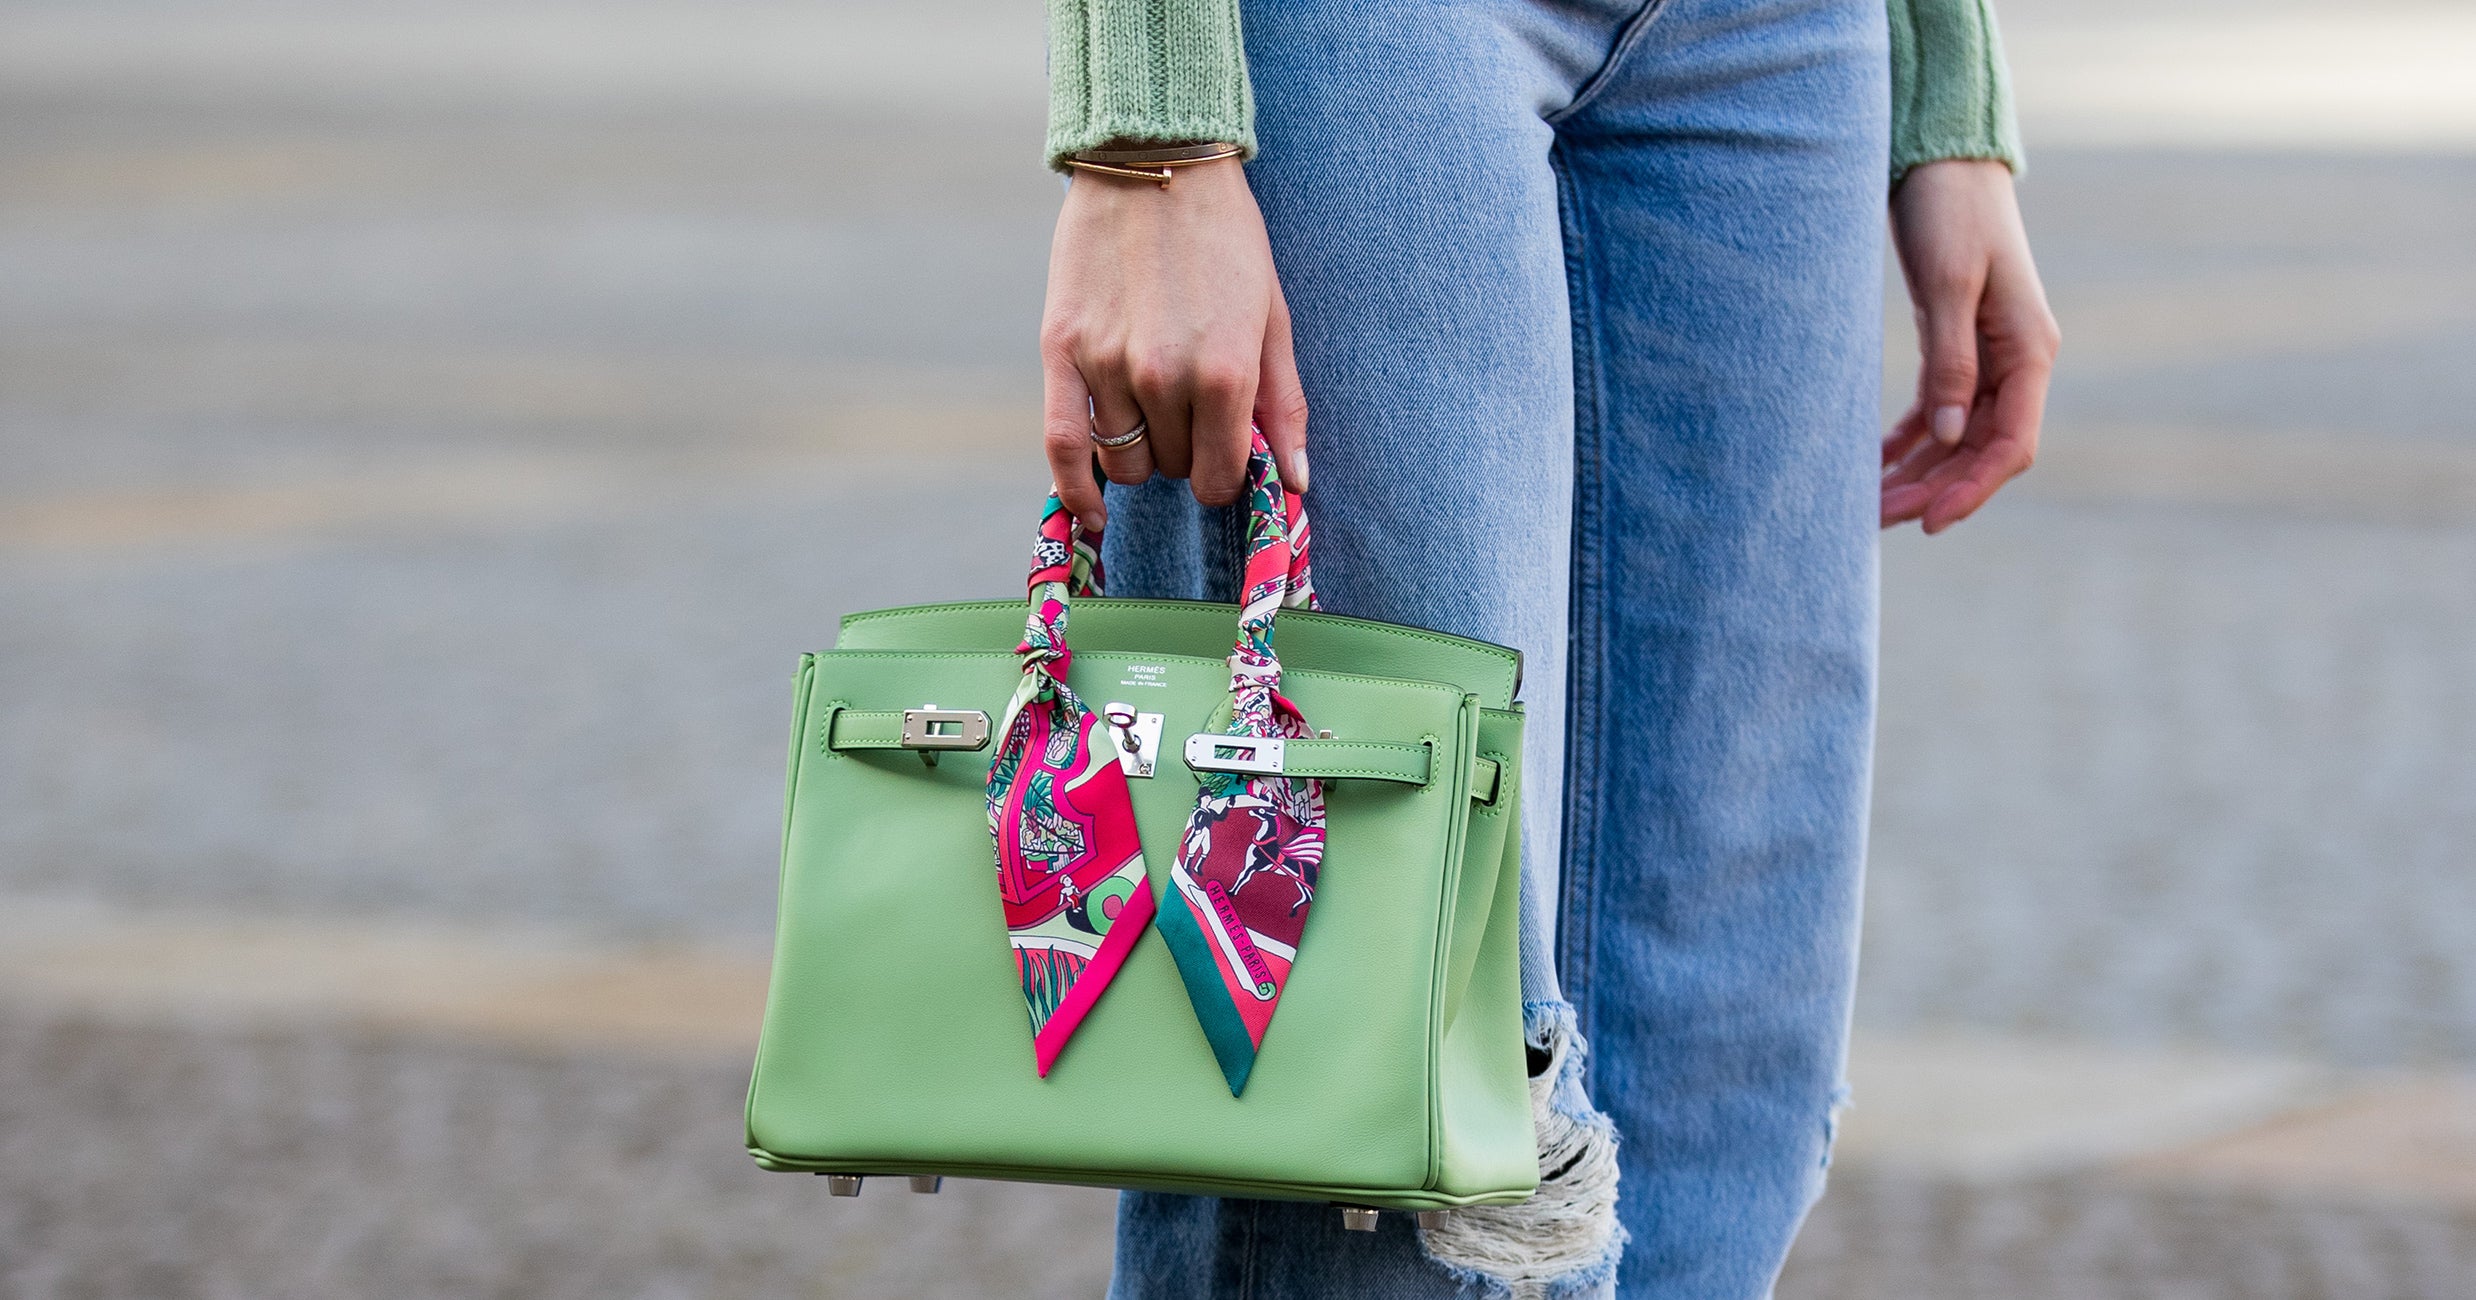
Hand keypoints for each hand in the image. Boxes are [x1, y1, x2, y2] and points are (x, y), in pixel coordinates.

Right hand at [1040, 157, 1308, 530]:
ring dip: (1139, 452)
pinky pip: (1060, 444)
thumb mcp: (1272, 317)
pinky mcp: (1059, 349)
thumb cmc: (1225, 240)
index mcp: (1226, 373)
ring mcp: (1108, 364)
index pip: (1220, 476)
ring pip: (1122, 461)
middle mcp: (1165, 376)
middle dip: (1184, 452)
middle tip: (1188, 409)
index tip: (1223, 459)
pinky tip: (1091, 513)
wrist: (1154, 161)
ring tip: (1149, 409)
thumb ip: (1283, 404)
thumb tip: (1296, 483)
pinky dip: (1074, 490)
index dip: (1225, 477)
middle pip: (1170, 468)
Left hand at [1882, 159, 2060, 533]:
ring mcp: (1986, 354)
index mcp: (2029, 349)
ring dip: (1919, 472)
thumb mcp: (1950, 285)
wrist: (1943, 158)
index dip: (1973, 489)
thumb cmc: (1952, 211)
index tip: (1930, 522)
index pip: (2011, 444)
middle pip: (1980, 449)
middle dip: (1936, 489)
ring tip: (1868, 503)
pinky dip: (1908, 440)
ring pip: (1955, 436)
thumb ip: (1951, 361)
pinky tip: (1876, 464)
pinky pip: (1936, 409)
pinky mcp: (1955, 342)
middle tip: (1879, 519)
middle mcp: (2014, 360)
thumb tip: (1946, 436)